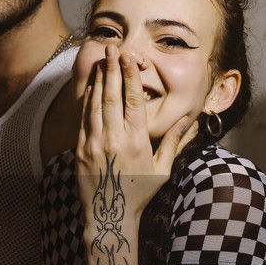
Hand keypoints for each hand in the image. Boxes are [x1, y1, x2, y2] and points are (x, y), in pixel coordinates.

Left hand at [76, 45, 196, 219]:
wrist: (110, 216)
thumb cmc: (140, 193)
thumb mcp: (163, 169)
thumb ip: (172, 142)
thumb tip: (185, 120)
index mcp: (138, 141)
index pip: (134, 100)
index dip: (131, 76)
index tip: (130, 58)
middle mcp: (115, 139)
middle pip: (112, 95)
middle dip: (113, 69)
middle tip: (113, 48)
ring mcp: (95, 144)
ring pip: (96, 103)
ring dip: (99, 79)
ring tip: (101, 59)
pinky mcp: (80, 150)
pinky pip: (83, 118)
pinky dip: (87, 99)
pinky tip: (91, 85)